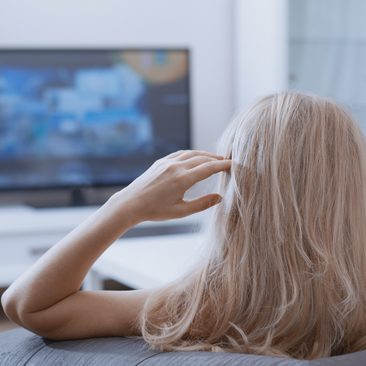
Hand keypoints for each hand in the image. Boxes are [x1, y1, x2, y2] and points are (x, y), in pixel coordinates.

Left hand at [109, 150, 231, 223]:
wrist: (131, 203)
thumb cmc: (155, 211)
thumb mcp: (181, 211)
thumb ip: (202, 204)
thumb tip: (220, 198)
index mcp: (182, 179)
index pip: (208, 168)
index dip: (223, 165)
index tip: (233, 165)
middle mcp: (175, 167)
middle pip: (202, 158)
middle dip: (217, 159)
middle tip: (228, 162)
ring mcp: (167, 162)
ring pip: (191, 153)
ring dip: (205, 155)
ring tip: (215, 160)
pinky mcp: (160, 162)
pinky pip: (180, 154)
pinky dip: (192, 154)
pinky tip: (196, 158)